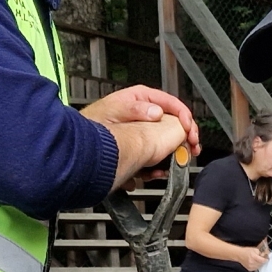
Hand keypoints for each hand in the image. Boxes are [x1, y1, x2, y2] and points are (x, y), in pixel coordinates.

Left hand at [82, 85, 199, 186]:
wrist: (80, 155)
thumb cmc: (94, 130)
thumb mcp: (123, 113)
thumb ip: (144, 112)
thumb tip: (161, 115)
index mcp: (138, 99)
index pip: (169, 103)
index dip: (183, 116)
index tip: (190, 130)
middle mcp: (138, 116)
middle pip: (168, 124)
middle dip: (182, 138)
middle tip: (192, 148)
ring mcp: (135, 136)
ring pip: (161, 144)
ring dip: (171, 156)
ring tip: (177, 163)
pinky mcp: (131, 154)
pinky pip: (149, 159)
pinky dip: (155, 168)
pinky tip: (156, 172)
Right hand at [243, 244, 270, 271]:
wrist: (239, 255)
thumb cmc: (246, 251)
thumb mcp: (254, 249)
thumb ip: (260, 253)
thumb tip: (264, 255)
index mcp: (253, 257)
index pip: (262, 260)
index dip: (266, 259)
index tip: (267, 258)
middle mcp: (252, 262)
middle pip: (261, 264)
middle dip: (263, 261)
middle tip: (262, 258)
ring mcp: (250, 266)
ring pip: (259, 266)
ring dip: (260, 264)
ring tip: (258, 260)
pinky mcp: (249, 269)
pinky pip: (256, 268)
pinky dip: (257, 266)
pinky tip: (255, 263)